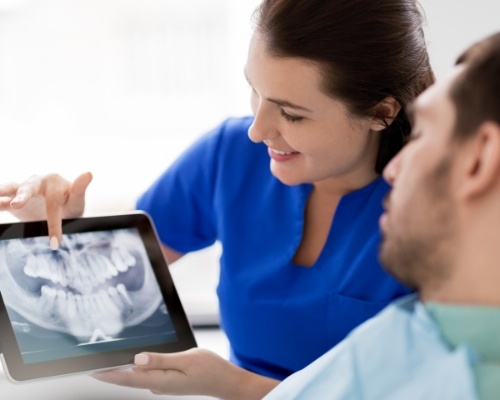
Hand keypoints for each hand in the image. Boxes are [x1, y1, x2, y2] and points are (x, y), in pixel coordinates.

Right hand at [0, 172, 91, 247]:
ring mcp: (23, 189)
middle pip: (29, 188)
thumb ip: (80, 189)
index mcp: (54, 183)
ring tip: (1, 200)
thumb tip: (89, 173)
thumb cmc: (70, 203)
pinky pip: (3, 200)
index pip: (54, 204)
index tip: (56, 242)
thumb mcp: (77, 200)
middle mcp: (36, 182)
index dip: (54, 224)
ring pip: (13, 189)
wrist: (59, 208)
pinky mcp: (12, 200)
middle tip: (17, 204)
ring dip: (4, 193)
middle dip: (23, 196)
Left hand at [92, 348, 278, 399]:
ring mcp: (164, 384)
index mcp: (162, 381)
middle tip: (90, 364)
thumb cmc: (211, 369)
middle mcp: (159, 385)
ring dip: (120, 370)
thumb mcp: (188, 360)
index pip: (129, 377)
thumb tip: (137, 359)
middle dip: (109, 372)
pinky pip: (147, 374)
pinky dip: (135, 368)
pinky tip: (131, 362)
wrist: (226, 381)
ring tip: (104, 361)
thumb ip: (162, 360)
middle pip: (129, 378)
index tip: (91, 369)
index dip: (108, 374)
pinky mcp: (168, 380)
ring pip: (137, 376)